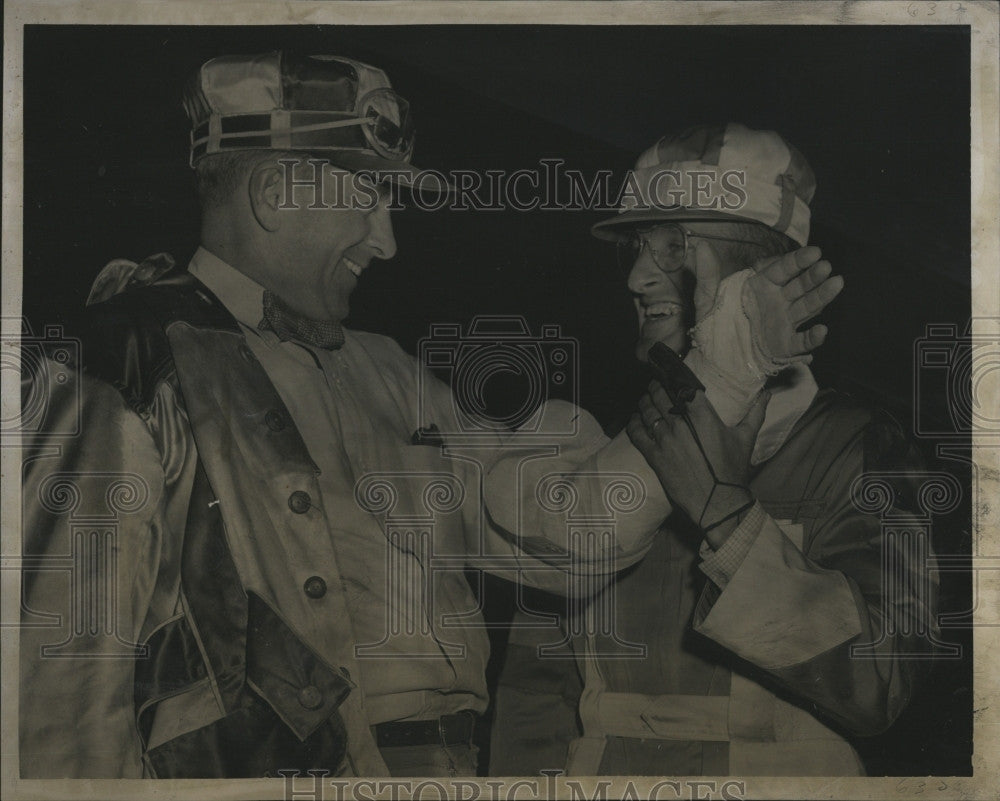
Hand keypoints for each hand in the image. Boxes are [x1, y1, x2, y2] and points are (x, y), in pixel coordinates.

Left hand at [627, 384, 767, 545]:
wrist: (718, 502)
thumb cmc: (733, 470)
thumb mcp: (746, 438)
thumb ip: (755, 413)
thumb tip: (767, 394)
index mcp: (702, 415)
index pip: (682, 386)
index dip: (673, 378)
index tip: (670, 375)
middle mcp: (681, 424)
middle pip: (660, 395)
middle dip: (655, 387)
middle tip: (654, 386)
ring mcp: (665, 440)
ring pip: (647, 411)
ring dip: (644, 402)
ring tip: (644, 400)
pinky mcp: (654, 456)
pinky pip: (637, 433)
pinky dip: (633, 423)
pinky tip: (634, 420)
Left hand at [692, 241, 843, 362]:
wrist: (714, 358)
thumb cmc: (713, 324)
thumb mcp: (706, 299)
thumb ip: (707, 274)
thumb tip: (700, 247)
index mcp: (762, 286)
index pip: (783, 269)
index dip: (798, 260)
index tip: (815, 251)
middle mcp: (778, 301)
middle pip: (800, 285)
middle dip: (814, 276)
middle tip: (826, 266)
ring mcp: (784, 322)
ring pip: (807, 307)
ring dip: (821, 296)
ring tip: (837, 284)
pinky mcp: (785, 345)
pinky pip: (801, 340)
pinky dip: (812, 337)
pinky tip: (821, 330)